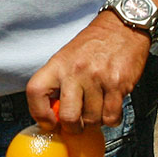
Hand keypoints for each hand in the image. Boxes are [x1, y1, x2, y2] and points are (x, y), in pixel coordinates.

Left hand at [25, 14, 150, 129]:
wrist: (122, 28)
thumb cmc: (93, 45)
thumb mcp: (67, 57)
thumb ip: (58, 83)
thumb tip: (54, 115)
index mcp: (58, 64)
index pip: (35, 92)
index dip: (39, 113)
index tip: (48, 122)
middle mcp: (75, 71)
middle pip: (68, 116)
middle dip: (73, 128)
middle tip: (77, 125)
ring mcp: (97, 78)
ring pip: (92, 120)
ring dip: (95, 122)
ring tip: (97, 110)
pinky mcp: (117, 84)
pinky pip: (111, 116)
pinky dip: (111, 119)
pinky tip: (110, 109)